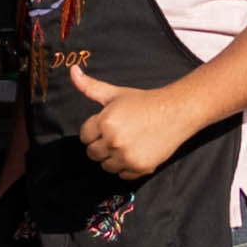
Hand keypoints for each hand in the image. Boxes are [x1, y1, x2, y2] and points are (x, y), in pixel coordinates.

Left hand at [66, 62, 187, 183]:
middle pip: (92, 153)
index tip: (107, 125)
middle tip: (117, 134)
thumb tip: (72, 71)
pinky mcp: (140, 167)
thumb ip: (89, 86)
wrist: (175, 112)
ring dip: (112, 158)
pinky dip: (126, 167)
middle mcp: (114, 141)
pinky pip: (123, 175)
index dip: (94, 131)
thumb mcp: (114, 93)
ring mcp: (127, 156)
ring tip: (126, 143)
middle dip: (101, 145)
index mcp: (105, 123)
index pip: (84, 137)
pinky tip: (135, 152)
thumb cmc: (143, 102)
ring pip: (106, 166)